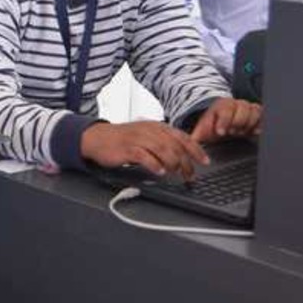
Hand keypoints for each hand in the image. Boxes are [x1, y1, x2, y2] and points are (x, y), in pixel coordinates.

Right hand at [81, 121, 209, 180]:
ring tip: (176, 174)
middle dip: (186, 162)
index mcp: (157, 127)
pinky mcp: (127, 148)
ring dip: (173, 163)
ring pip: (162, 149)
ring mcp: (138, 138)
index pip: (182, 137)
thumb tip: (182, 157)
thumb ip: (163, 143)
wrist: (98, 138)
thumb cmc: (124, 140)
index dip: (196, 149)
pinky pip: (144, 156)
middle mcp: (150, 130)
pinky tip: (159, 171)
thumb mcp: (147, 137)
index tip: (205, 161)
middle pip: (175, 145)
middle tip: (190, 175)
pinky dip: (154, 164)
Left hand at [189, 98, 262, 143]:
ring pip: (254, 111)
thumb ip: (196, 136)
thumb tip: (188, 145)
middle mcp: (237, 104)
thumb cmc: (215, 124)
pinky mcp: (258, 113)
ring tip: (241, 132)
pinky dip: (260, 124)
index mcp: (222, 106)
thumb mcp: (205, 129)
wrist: (225, 119)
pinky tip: (255, 132)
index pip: (225, 110)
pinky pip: (263, 115)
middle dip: (237, 122)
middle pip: (242, 109)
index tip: (221, 132)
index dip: (224, 121)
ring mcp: (248, 108)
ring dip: (249, 123)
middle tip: (233, 132)